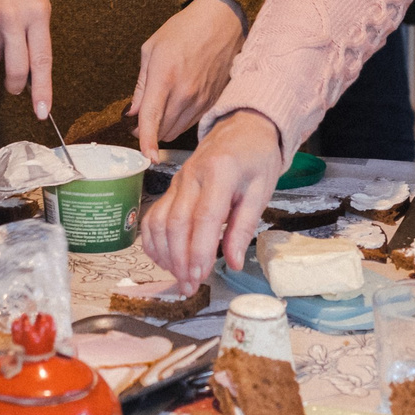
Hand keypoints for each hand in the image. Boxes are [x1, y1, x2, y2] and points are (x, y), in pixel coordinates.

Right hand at [0, 0, 54, 118]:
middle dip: (17, 84)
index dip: (42, 90)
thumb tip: (33, 67)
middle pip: (15, 69)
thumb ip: (37, 30)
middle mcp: (12, 18)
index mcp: (36, 12)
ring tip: (0, 24)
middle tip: (16, 86)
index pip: (41, 60)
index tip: (42, 112)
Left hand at [133, 0, 244, 160]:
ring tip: (159, 110)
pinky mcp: (212, 102)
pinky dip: (179, 122)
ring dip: (164, 128)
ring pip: (177, 130)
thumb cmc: (184, 30)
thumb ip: (141, 86)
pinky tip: (177, 105)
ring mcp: (201, 99)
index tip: (145, 157)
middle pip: (163, 130)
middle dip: (148, 131)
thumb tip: (132, 112)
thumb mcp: (151, 50)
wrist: (221, 22)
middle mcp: (185, 93)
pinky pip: (191, 123)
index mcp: (165, 77)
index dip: (146, 141)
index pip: (151, 118)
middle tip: (140, 120)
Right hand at [139, 110, 281, 288]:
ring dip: (165, 254)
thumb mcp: (262, 190)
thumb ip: (245, 226)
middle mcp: (192, 176)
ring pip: (159, 221)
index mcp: (220, 172)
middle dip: (180, 260)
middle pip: (176, 222)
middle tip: (189, 286)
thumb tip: (234, 262)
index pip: (204, 217)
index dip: (199, 249)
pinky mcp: (171, 188)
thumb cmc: (256, 158)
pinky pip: (153, 216)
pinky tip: (164, 258)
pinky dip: (153, 240)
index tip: (201, 275)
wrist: (242, 128)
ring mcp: (177, 182)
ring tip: (179, 278)